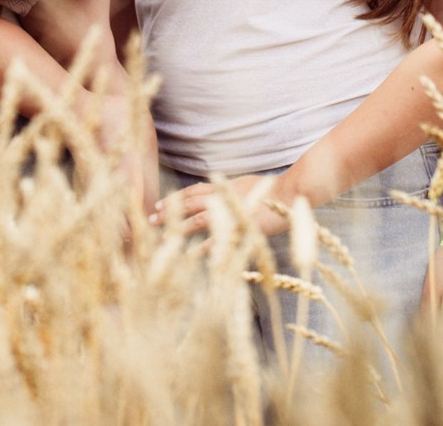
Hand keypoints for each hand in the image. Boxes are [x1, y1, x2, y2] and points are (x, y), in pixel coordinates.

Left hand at [151, 175, 287, 236]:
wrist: (292, 194)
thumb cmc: (273, 192)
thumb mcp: (246, 186)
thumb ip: (230, 191)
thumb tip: (217, 193)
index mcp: (224, 186)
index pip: (193, 191)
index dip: (175, 198)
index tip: (159, 204)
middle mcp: (223, 197)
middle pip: (189, 203)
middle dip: (169, 212)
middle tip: (150, 220)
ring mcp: (230, 212)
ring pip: (197, 219)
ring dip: (178, 228)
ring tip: (162, 238)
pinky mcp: (239, 227)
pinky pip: (217, 239)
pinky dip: (202, 247)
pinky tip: (189, 255)